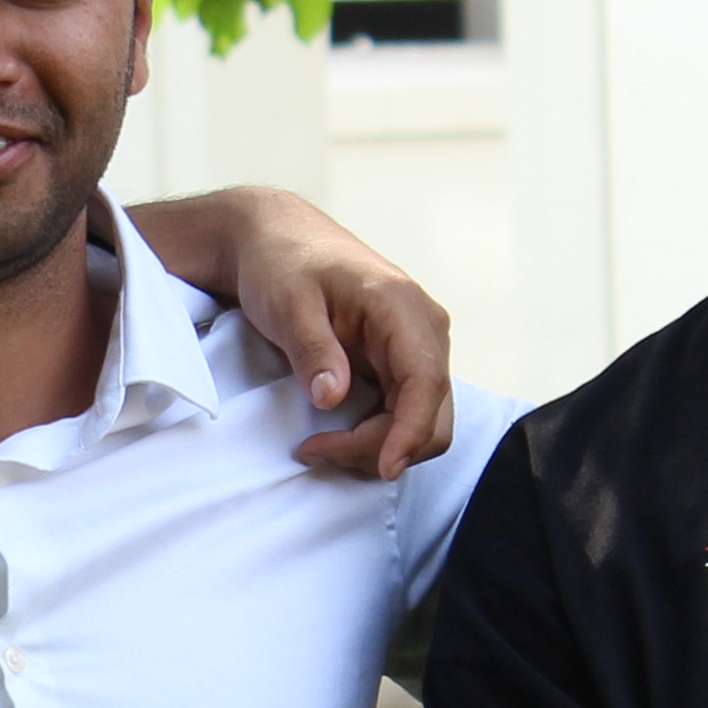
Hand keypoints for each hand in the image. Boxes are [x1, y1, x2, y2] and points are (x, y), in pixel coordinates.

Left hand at [215, 194, 459, 481]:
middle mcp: (423, 330)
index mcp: (402, 306)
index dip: (411, 432)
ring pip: (421, 422)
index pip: (426, 382)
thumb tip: (333, 398)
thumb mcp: (287, 302)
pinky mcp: (400, 365)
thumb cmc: (282, 262)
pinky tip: (332, 436)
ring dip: (376, 447)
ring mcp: (416, 349)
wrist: (277, 239)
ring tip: (317, 447)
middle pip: (430, 414)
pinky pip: (403, 415)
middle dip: (382, 448)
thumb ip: (312, 349)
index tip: (385, 467)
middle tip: (316, 451)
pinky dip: (374, 437)